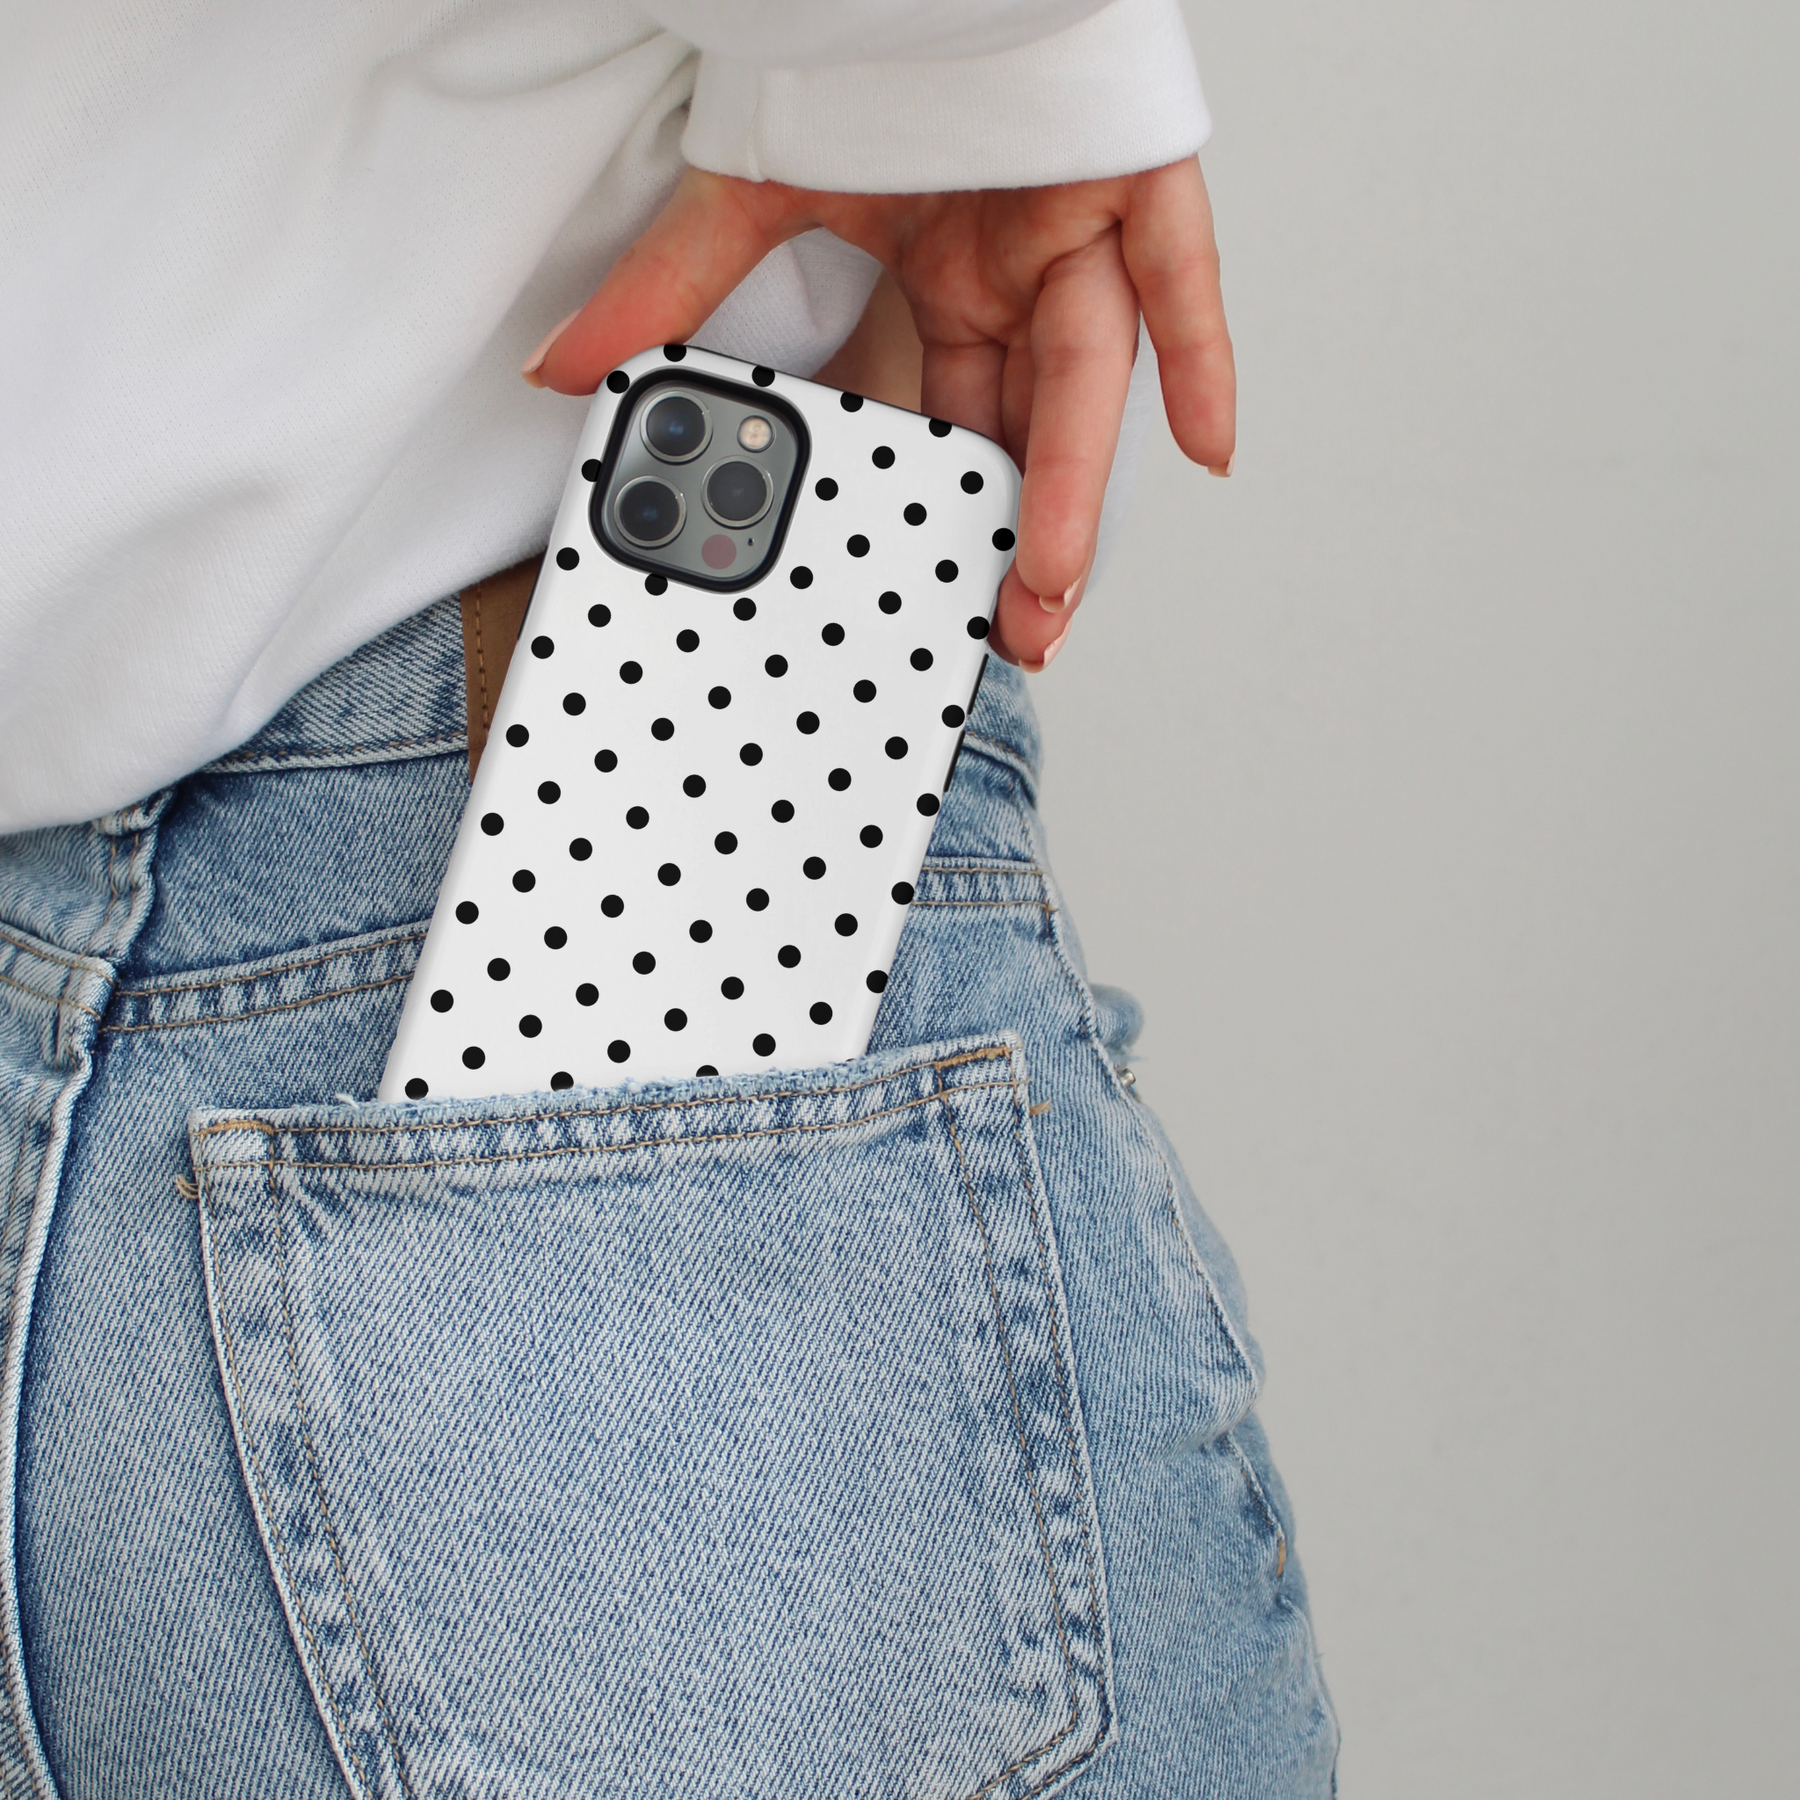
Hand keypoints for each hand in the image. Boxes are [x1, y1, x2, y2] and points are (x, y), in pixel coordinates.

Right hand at [527, 160, 1233, 669]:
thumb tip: (568, 367)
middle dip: (1021, 534)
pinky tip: (1207, 446)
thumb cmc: (869, 55)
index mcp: (954, 282)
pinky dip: (1197, 359)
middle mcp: (1024, 274)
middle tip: (1008, 632)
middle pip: (1033, 426)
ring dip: (1078, 487)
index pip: (959, 418)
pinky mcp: (1136, 178)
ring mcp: (1082, 231)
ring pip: (1091, 380)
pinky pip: (1179, 281)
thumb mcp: (754, 190)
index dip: (952, 506)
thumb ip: (671, 288)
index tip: (940, 592)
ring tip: (1049, 586)